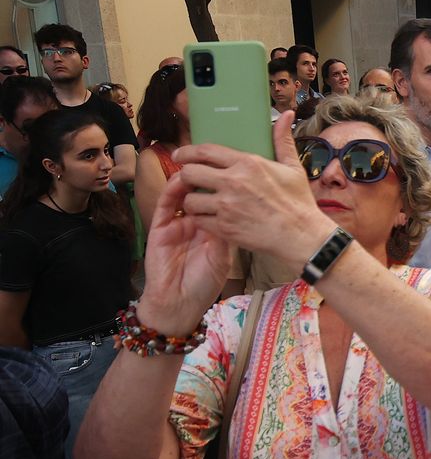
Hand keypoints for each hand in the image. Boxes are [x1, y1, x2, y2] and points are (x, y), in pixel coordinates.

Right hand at [137, 166, 233, 334]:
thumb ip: (229, 231)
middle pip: (201, 190)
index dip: (226, 184)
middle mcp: (196, 220)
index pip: (220, 198)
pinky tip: (182, 178)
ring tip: (200, 162)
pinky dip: (173, 189)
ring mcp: (177, 221)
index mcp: (213, 226)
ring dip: (190, 176)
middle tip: (218, 157)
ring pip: (183, 191)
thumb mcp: (224, 255)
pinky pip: (166, 202)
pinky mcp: (160, 225)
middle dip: (208, 173)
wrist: (180, 302)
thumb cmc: (204, 283)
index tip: (238, 167)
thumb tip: (242, 206)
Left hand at [174, 112, 334, 267]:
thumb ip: (282, 140)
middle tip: (189, 181)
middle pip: (189, 173)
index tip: (181, 156)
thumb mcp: (293, 168)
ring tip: (199, 203)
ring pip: (189, 200)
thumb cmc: (299, 202)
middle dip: (185, 176)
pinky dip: (201, 220)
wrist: (302, 236)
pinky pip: (199, 221)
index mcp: (248, 163)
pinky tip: (209, 219)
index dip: (187, 152)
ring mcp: (227, 206)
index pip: (205, 151)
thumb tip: (286, 115)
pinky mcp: (225, 227)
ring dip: (191, 201)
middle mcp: (233, 182)